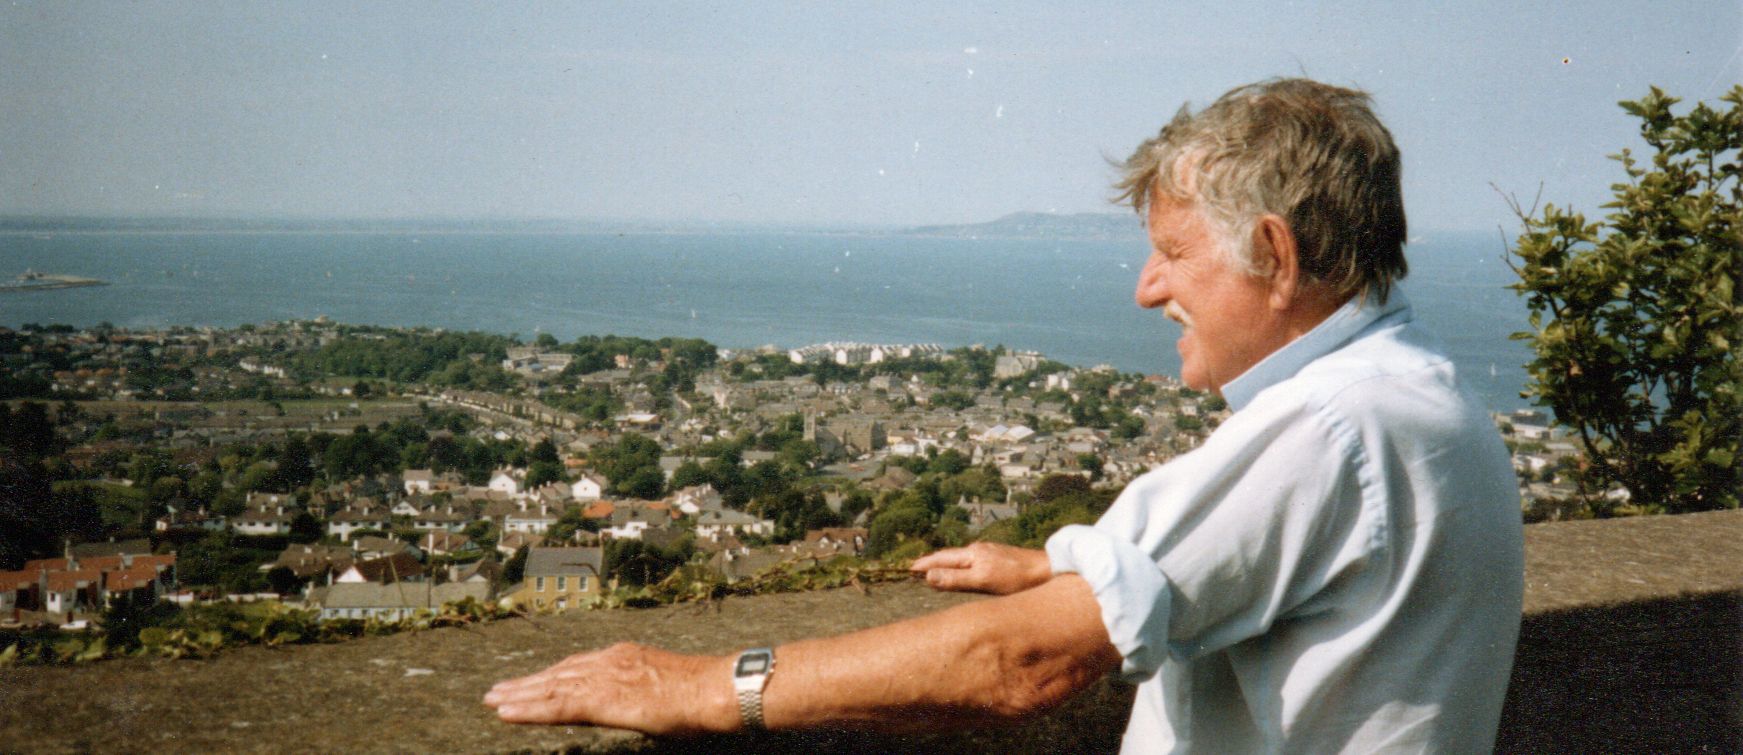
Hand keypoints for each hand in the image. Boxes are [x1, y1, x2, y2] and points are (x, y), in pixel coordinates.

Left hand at [483, 642, 736, 733]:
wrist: (715, 689)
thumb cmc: (704, 693)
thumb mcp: (665, 686)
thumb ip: (643, 692)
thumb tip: (637, 704)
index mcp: (624, 656)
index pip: (577, 665)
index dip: (549, 675)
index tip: (528, 683)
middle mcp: (609, 661)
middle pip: (558, 673)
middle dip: (526, 684)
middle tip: (496, 691)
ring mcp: (605, 677)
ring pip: (551, 689)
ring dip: (519, 696)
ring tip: (493, 701)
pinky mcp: (603, 698)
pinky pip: (558, 706)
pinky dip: (529, 710)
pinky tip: (508, 713)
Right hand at [910, 542, 1051, 594]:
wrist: (1049, 570)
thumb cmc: (1017, 579)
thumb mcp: (983, 582)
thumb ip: (955, 579)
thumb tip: (928, 575)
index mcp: (973, 555)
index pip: (942, 559)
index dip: (925, 564)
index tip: (908, 568)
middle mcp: (980, 550)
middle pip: (951, 556)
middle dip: (933, 562)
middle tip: (917, 568)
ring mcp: (992, 553)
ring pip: (963, 558)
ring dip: (948, 563)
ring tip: (937, 569)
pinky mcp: (1002, 558)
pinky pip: (975, 561)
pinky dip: (963, 566)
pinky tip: (968, 570)